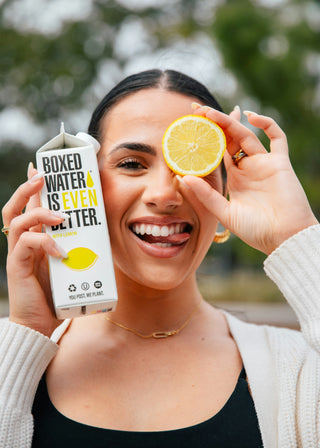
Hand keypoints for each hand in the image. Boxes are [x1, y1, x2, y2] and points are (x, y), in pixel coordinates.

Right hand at [2, 163, 66, 335]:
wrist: (40, 324)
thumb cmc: (57, 295)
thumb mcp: (70, 265)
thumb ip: (77, 248)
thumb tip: (100, 235)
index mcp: (35, 240)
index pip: (30, 208)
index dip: (33, 188)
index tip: (43, 169)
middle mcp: (23, 243)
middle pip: (16, 207)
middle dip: (28, 188)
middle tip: (42, 174)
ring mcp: (18, 254)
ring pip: (18, 220)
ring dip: (40, 212)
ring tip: (60, 214)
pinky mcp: (17, 266)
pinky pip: (26, 245)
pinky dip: (44, 242)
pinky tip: (60, 250)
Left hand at [182, 106, 317, 254]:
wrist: (284, 239)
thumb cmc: (256, 231)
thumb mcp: (225, 213)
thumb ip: (206, 195)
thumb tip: (184, 178)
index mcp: (235, 179)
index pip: (217, 153)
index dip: (205, 140)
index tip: (189, 128)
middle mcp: (248, 168)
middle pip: (228, 140)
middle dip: (214, 124)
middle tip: (196, 110)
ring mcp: (264, 164)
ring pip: (245, 136)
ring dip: (229, 122)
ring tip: (209, 113)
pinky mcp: (280, 163)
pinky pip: (277, 138)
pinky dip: (267, 124)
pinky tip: (250, 116)